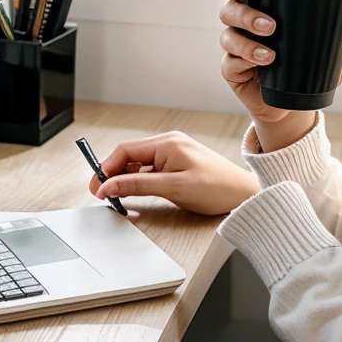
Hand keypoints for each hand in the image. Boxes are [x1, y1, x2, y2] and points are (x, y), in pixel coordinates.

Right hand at [88, 132, 259, 215]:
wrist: (244, 194)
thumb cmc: (216, 188)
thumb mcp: (172, 188)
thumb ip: (137, 185)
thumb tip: (109, 186)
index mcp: (167, 143)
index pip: (124, 151)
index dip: (106, 169)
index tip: (97, 189)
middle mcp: (169, 143)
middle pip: (128, 156)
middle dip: (114, 176)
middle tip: (104, 197)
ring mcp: (174, 153)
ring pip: (138, 165)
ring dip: (126, 180)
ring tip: (120, 199)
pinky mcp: (178, 164)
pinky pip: (150, 170)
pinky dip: (140, 181)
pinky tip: (137, 194)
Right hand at [218, 0, 341, 128]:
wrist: (292, 108)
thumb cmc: (307, 69)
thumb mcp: (332, 54)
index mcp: (263, 1)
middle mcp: (243, 16)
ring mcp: (234, 41)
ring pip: (228, 21)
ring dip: (248, 20)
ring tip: (271, 29)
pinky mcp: (231, 67)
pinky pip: (230, 57)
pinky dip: (247, 54)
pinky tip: (265, 58)